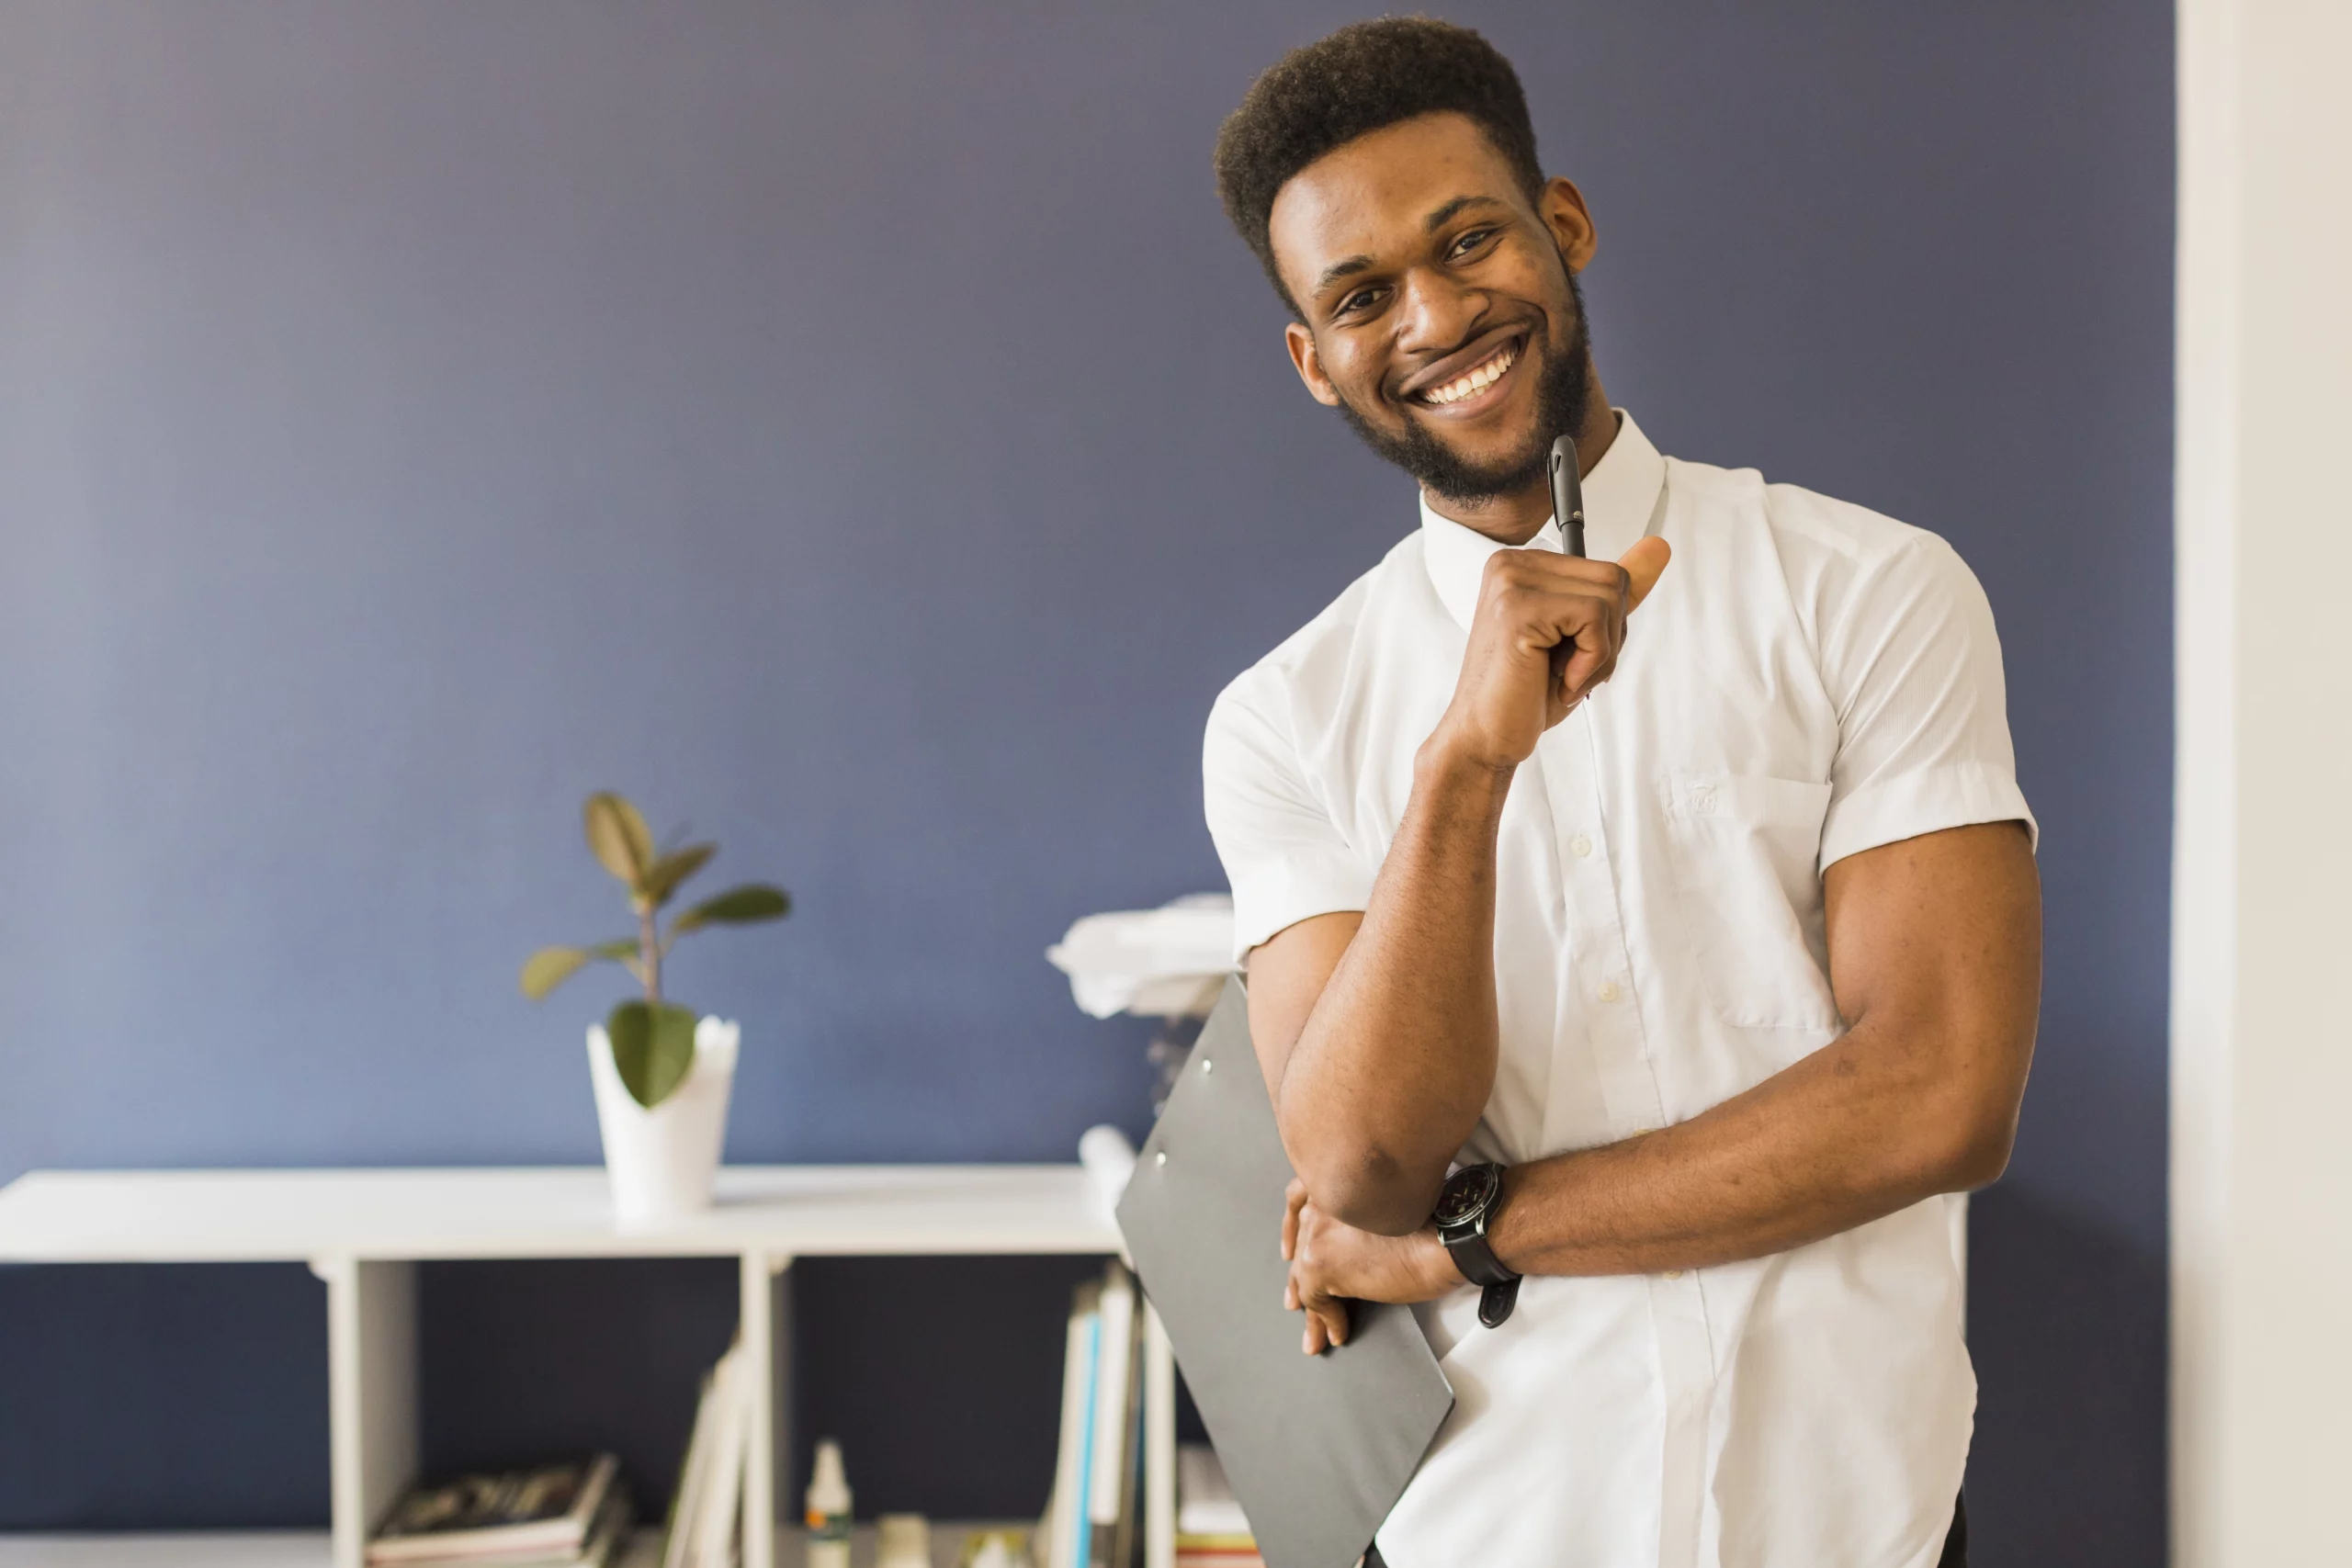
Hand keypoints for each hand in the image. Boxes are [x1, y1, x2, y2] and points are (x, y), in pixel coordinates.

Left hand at [1281, 1178, 1462, 1354]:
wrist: (1445, 1238)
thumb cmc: (1432, 1222)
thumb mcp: (1385, 1209)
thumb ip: (1356, 1219)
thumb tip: (1345, 1251)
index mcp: (1335, 1183)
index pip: (1300, 1205)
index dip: (1293, 1233)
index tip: (1291, 1252)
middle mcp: (1319, 1203)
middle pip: (1302, 1246)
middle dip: (1299, 1279)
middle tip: (1296, 1302)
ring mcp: (1317, 1233)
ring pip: (1304, 1276)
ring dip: (1313, 1311)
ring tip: (1317, 1334)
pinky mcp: (1320, 1264)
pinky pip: (1315, 1299)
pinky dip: (1328, 1320)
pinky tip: (1339, 1331)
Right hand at [1428, 537, 1670, 771]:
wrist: (1486, 738)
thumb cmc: (1527, 694)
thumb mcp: (1583, 638)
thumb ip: (1614, 594)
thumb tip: (1658, 548)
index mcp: (1523, 566)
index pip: (1606, 573)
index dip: (1605, 626)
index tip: (1568, 657)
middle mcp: (1512, 564)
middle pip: (1613, 580)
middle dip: (1608, 637)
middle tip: (1569, 671)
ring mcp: (1512, 581)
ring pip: (1608, 597)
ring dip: (1601, 653)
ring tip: (1564, 678)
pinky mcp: (1519, 606)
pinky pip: (1594, 618)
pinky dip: (1591, 662)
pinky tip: (1561, 681)